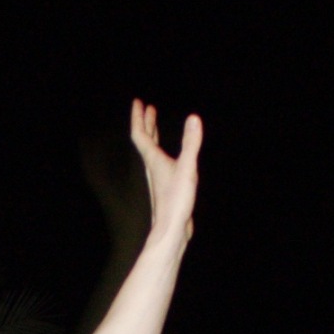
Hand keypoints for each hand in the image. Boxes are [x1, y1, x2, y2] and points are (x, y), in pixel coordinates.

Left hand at [129, 101, 201, 247]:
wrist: (171, 231)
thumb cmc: (176, 202)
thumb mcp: (186, 169)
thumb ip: (191, 144)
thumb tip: (194, 118)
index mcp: (154, 161)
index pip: (141, 134)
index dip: (139, 118)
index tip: (139, 102)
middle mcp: (153, 168)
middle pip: (145, 142)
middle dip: (146, 123)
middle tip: (147, 108)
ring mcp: (158, 179)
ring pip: (152, 152)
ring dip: (153, 136)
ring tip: (155, 125)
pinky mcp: (166, 188)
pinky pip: (161, 163)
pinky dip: (162, 151)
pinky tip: (169, 155)